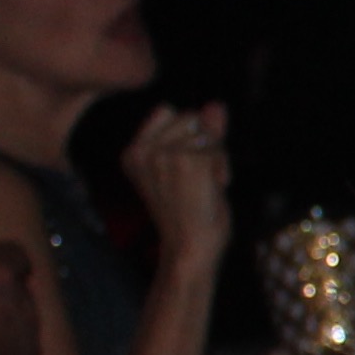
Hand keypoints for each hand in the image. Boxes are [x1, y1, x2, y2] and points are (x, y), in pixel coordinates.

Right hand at [126, 102, 232, 270]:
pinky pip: (217, 146)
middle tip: (200, 177)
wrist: (190, 249)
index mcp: (132, 153)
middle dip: (205, 142)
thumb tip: (217, 105)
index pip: (166, 110)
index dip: (186, 132)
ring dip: (216, 154)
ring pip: (205, 129)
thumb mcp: (190, 167)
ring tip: (205, 183)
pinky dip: (222, 165)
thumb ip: (202, 133)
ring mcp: (163, 154)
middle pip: (189, 116)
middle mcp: (142, 150)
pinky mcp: (187, 160)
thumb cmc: (190, 214)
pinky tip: (214, 187)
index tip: (187, 165)